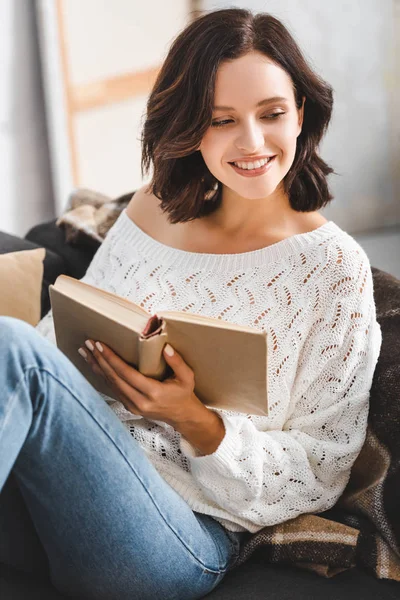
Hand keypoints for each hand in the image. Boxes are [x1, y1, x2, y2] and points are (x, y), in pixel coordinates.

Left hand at [78, 339, 207, 427]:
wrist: (182, 417)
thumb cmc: (184, 394)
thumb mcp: (187, 377)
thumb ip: (178, 362)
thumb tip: (166, 347)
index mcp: (153, 393)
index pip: (127, 374)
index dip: (112, 359)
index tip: (101, 346)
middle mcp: (139, 401)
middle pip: (114, 378)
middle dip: (99, 359)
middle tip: (88, 344)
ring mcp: (132, 406)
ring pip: (110, 384)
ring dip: (96, 367)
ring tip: (85, 352)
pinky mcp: (128, 407)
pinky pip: (112, 389)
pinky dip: (102, 376)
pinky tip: (94, 365)